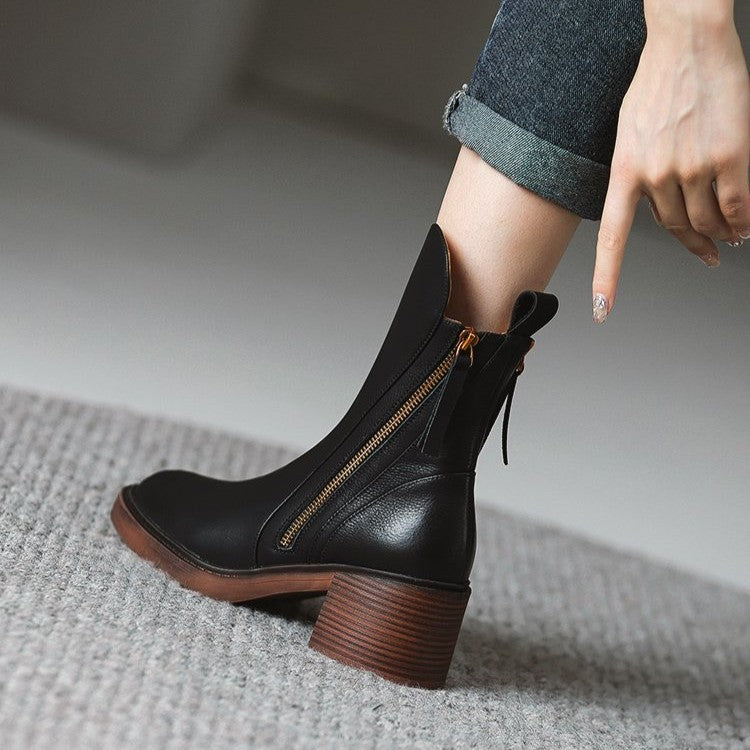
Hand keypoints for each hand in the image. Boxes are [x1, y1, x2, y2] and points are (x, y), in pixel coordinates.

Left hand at [592, 1, 749, 322]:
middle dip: (694, 243)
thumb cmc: (657, 82)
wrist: (687, 40)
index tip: (602, 310)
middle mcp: (654, 174)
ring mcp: (691, 166)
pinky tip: (745, 224)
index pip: (612, 236)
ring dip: (720, 234)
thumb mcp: (628, 132)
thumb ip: (639, 171)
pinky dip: (742, 219)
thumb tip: (659, 205)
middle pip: (675, 227)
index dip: (607, 278)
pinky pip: (736, 204)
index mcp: (623, 170)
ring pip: (706, 219)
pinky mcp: (728, 154)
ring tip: (731, 238)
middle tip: (709, 252)